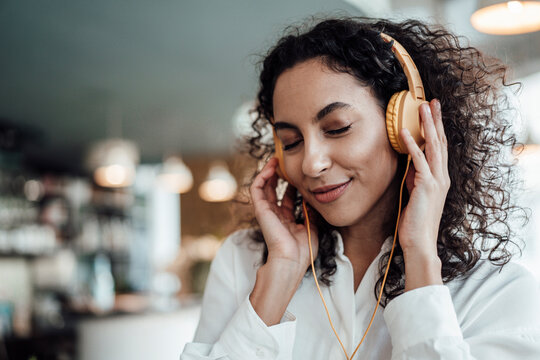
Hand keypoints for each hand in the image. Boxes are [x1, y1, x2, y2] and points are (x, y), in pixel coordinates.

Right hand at [250, 157, 318, 270]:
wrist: (291, 260)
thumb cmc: (303, 250)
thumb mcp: (313, 227)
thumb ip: (312, 212)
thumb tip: (314, 197)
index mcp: (287, 221)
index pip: (288, 198)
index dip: (293, 185)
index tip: (300, 174)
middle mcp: (275, 215)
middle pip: (274, 190)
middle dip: (279, 176)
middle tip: (286, 162)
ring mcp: (267, 212)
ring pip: (263, 187)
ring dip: (269, 172)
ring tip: (276, 159)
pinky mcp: (260, 209)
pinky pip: (257, 188)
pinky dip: (262, 176)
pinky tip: (272, 167)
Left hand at [397, 99, 449, 263]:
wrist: (420, 242)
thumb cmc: (416, 222)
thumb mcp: (416, 195)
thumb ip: (415, 179)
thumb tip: (410, 167)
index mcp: (440, 178)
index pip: (439, 148)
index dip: (436, 129)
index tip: (432, 112)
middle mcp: (442, 176)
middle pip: (440, 142)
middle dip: (435, 120)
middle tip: (431, 101)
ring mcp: (436, 181)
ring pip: (433, 146)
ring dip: (427, 125)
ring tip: (421, 107)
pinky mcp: (426, 186)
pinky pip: (418, 160)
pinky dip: (411, 145)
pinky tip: (403, 132)